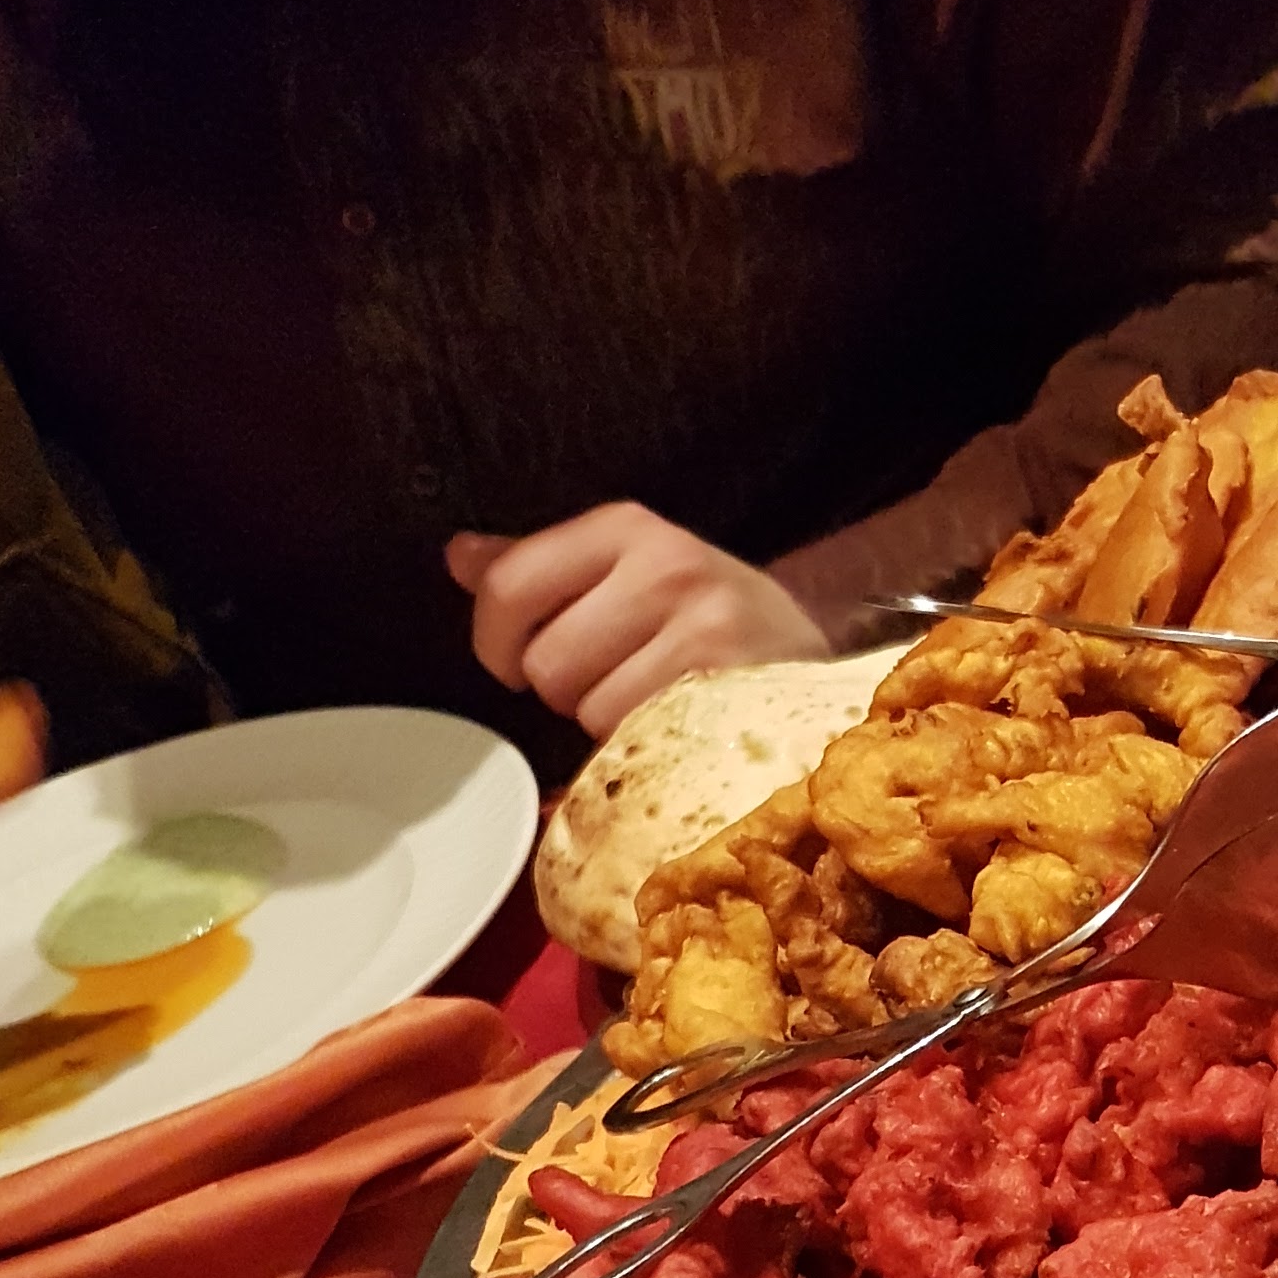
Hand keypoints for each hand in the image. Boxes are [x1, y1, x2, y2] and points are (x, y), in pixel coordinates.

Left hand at [445, 505, 827, 737]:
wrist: (820, 660)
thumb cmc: (711, 623)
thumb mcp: (630, 575)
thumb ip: (543, 570)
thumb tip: (457, 556)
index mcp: (630, 529)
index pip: (510, 583)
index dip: (495, 640)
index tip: (517, 663)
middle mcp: (668, 565)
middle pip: (544, 661)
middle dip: (565, 689)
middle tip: (617, 681)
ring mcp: (704, 628)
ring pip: (587, 708)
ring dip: (608, 723)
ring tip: (656, 702)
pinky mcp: (727, 689)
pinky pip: (633, 739)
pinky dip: (644, 747)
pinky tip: (679, 727)